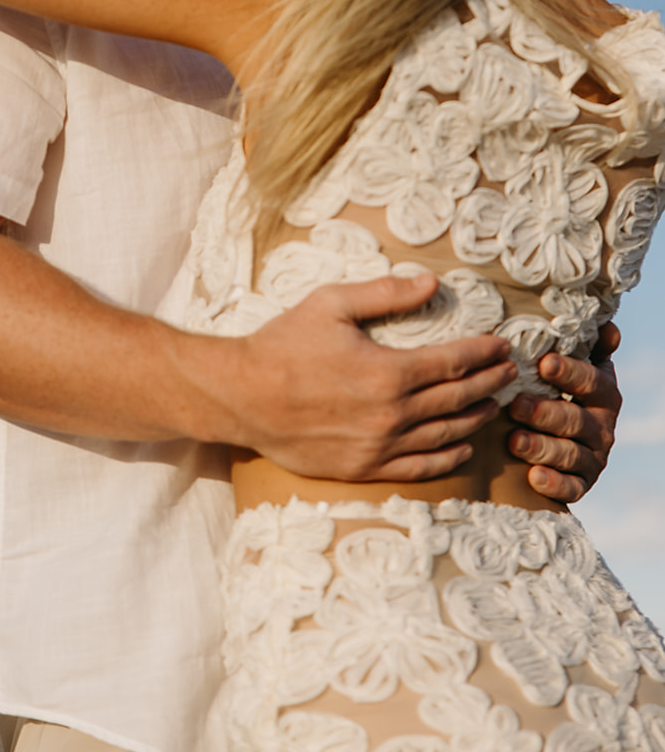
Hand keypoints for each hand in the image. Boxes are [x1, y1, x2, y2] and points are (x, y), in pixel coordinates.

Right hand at [234, 272, 515, 480]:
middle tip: (509, 373)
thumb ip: (385, 294)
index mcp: (388, 371)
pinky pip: (419, 467)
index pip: (454, 362)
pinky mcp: (363, 468)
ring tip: (494, 406)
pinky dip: (447, 457)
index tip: (502, 346)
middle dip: (489, 383)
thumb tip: (431, 283)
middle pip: (457, 398)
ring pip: (445, 434)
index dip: (483, 353)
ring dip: (475, 419)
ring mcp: (379, 446)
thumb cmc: (283, 344)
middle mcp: (392, 414)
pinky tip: (462, 447)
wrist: (243, 396)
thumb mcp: (331, 304)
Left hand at [507, 322, 621, 503]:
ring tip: (514, 440)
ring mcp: (594, 458)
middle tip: (516, 404)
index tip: (544, 363)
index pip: (591, 382)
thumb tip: (606, 324)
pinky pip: (572, 488)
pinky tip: (533, 477)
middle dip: (545, 412)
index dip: (570, 372)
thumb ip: (590, 346)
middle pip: (576, 420)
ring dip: (542, 447)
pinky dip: (554, 483)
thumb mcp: (581, 367)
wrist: (567, 437)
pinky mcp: (582, 484)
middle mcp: (603, 427)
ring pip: (571, 454)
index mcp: (603, 394)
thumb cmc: (564, 391)